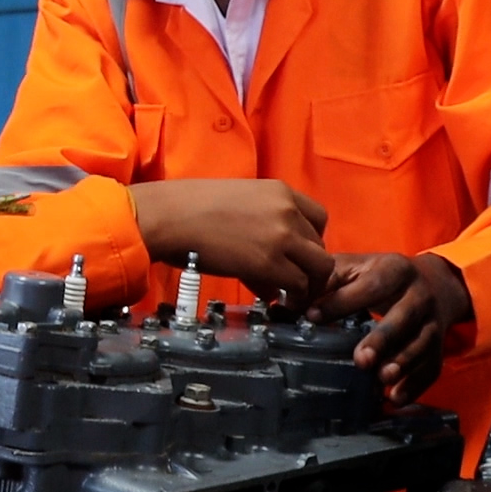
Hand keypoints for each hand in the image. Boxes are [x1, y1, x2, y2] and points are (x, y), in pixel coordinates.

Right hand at [129, 179, 332, 304]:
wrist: (168, 217)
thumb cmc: (189, 208)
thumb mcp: (237, 204)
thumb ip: (262, 226)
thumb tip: (269, 265)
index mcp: (280, 191)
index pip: (319, 218)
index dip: (312, 241)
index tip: (298, 256)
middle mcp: (288, 211)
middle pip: (322, 247)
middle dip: (311, 269)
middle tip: (295, 283)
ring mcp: (281, 237)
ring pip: (319, 269)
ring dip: (307, 286)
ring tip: (290, 297)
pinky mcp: (268, 263)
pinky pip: (297, 285)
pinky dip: (291, 297)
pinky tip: (276, 300)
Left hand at [307, 253, 472, 405]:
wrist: (432, 283)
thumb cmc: (378, 278)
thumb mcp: (352, 270)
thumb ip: (320, 285)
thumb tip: (281, 309)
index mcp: (394, 269)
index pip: (370, 285)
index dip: (341, 301)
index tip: (313, 317)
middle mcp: (419, 294)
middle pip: (404, 317)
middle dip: (383, 339)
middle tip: (361, 360)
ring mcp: (433, 322)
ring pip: (422, 344)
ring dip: (403, 363)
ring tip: (382, 379)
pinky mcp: (439, 346)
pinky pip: (432, 367)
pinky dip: (416, 385)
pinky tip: (396, 398)